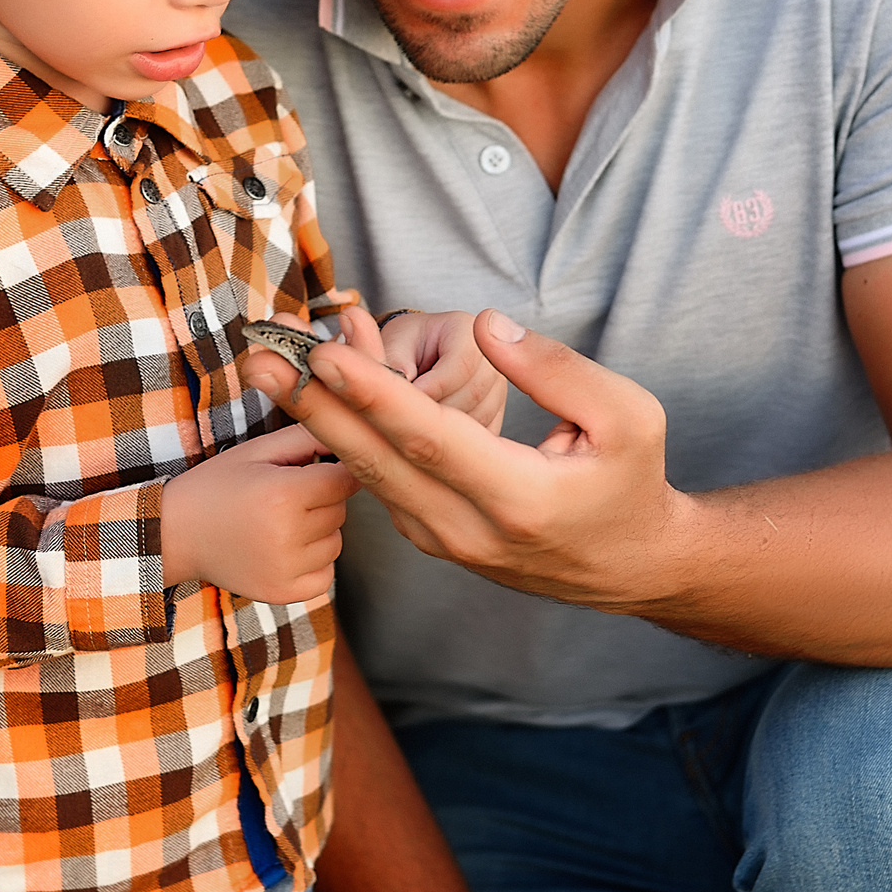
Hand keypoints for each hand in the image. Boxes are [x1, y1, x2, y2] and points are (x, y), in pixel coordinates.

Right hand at [161, 424, 360, 602]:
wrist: (176, 534)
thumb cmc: (219, 485)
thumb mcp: (258, 450)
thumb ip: (307, 437)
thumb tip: (354, 436)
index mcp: (282, 494)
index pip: (344, 480)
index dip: (331, 472)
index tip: (313, 471)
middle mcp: (287, 535)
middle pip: (341, 510)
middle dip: (322, 499)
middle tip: (283, 497)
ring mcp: (286, 570)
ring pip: (336, 542)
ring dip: (319, 531)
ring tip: (280, 523)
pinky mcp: (283, 594)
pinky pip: (326, 574)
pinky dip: (313, 562)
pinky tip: (283, 549)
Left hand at [245, 311, 688, 613]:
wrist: (631, 564)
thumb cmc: (631, 480)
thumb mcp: (629, 416)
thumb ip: (557, 368)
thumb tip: (484, 326)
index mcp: (519, 499)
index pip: (430, 440)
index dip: (373, 395)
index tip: (325, 355)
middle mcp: (470, 530)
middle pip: (377, 462)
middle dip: (313, 405)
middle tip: (260, 357)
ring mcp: (444, 541)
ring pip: (368, 474)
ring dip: (318, 417)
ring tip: (273, 364)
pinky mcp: (431, 537)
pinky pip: (378, 483)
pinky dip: (345, 435)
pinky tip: (319, 391)